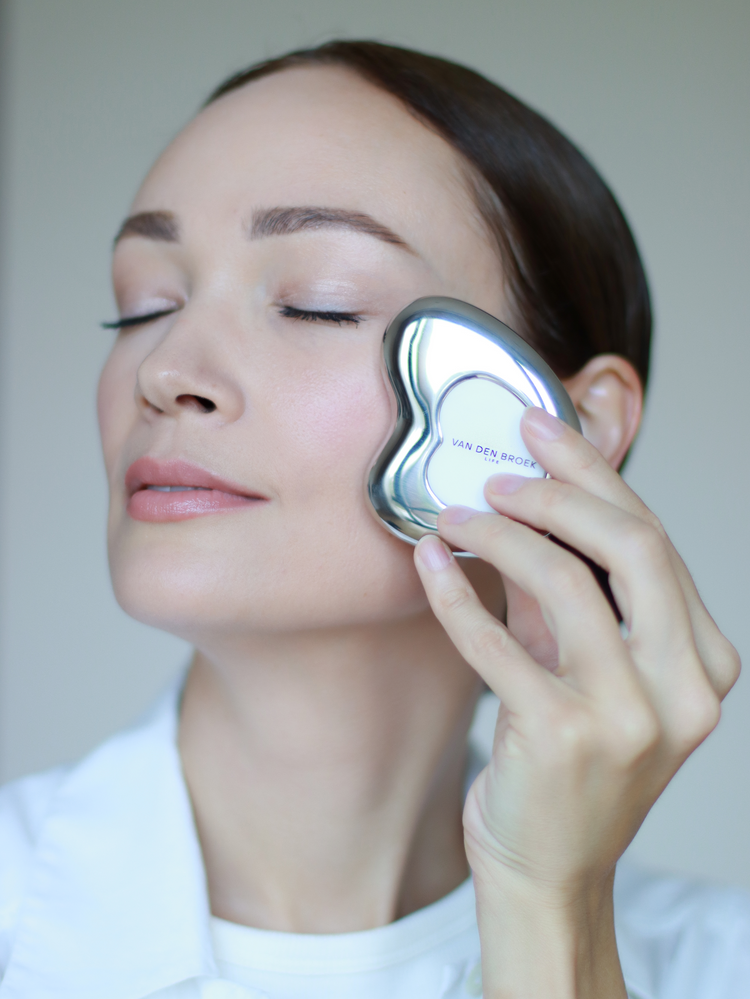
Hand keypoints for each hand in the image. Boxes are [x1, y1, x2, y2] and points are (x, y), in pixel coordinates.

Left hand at [414, 406, 739, 997]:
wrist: (549, 869)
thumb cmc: (569, 763)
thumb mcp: (588, 668)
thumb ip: (573, 592)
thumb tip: (527, 504)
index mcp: (704, 661)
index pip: (653, 539)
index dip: (594, 475)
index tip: (543, 431)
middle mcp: (684, 687)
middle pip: (632, 544)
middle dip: (557, 490)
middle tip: (496, 473)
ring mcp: (631, 717)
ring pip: (565, 581)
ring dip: (497, 534)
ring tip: (451, 516)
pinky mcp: (564, 738)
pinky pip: (498, 640)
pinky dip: (455, 594)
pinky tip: (425, 563)